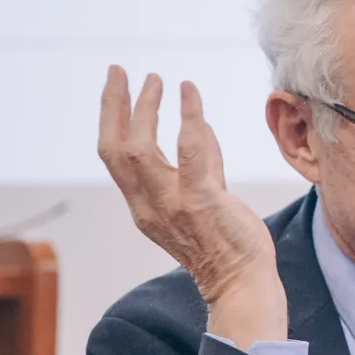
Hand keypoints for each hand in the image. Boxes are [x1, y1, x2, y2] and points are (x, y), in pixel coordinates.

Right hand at [97, 66, 286, 346]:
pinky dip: (188, 115)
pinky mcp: (201, 202)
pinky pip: (189, 150)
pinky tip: (189, 91)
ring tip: (156, 79)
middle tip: (121, 71)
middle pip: (115, 149)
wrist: (242, 282)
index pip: (114, 157)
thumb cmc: (226, 242)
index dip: (111, 119)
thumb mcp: (205, 197)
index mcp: (144, 207)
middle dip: (114, 106)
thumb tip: (198, 125)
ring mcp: (172, 205)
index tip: (116, 87)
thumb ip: (201, 162)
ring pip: (140, 148)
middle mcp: (148, 206)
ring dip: (145, 108)